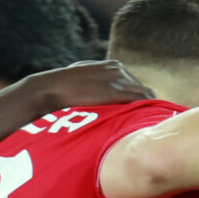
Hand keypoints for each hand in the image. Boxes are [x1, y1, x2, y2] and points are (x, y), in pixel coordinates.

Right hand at [0, 60, 155, 148]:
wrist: (50, 89)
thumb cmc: (61, 91)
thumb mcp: (80, 80)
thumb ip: (94, 85)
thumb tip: (93, 99)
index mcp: (113, 66)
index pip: (135, 84)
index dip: (138, 102)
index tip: (139, 118)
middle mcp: (119, 70)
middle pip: (143, 90)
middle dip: (145, 108)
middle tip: (148, 127)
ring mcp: (120, 79)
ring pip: (146, 97)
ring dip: (148, 113)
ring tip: (148, 130)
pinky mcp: (118, 91)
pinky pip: (141, 103)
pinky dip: (145, 114)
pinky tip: (144, 127)